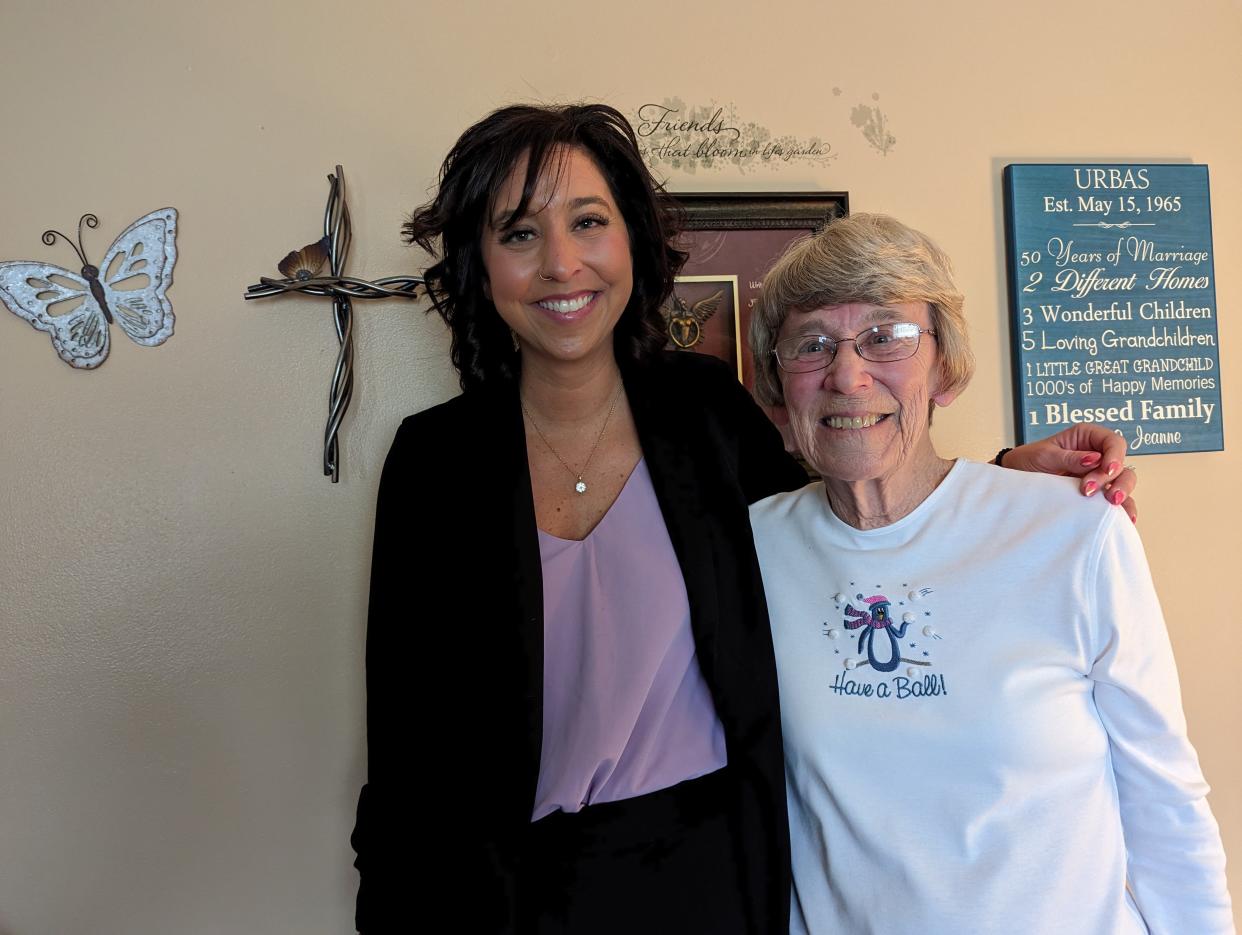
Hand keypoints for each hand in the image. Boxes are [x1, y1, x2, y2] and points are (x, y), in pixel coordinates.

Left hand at [1000, 426, 1137, 521]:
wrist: (1014, 480)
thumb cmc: (1028, 460)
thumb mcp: (1045, 455)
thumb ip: (1070, 458)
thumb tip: (1095, 459)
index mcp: (1087, 437)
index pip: (1113, 442)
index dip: (1115, 456)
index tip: (1106, 470)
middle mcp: (1097, 455)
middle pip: (1122, 465)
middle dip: (1116, 479)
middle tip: (1102, 493)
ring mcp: (1098, 475)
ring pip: (1123, 482)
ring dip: (1121, 493)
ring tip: (1111, 504)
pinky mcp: (1096, 493)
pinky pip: (1115, 501)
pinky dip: (1123, 509)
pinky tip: (1126, 519)